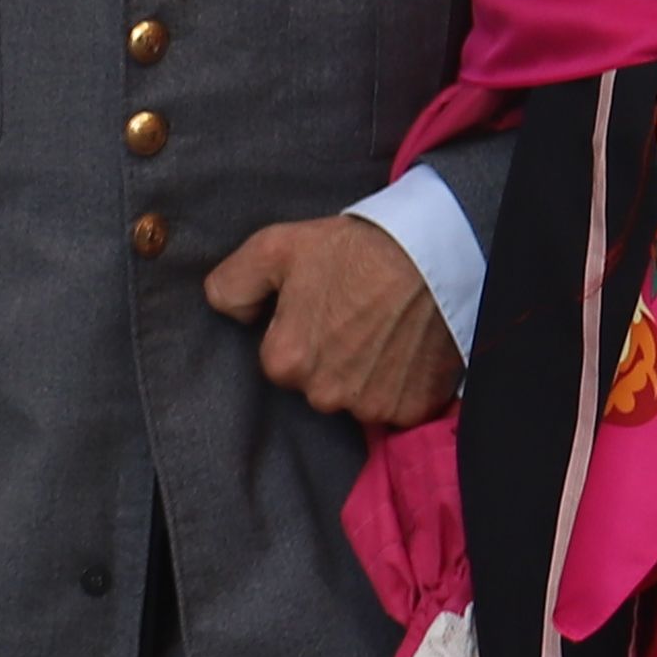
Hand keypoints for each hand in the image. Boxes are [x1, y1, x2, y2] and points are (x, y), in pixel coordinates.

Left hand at [202, 215, 458, 428]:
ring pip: (357, 399)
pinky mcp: (412, 410)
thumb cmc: (353, 248)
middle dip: (332, 358)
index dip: (301, 332)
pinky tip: (407, 349)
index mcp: (286, 362)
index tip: (324, 308)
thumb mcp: (275, 246)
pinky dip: (401, 385)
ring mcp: (371, 407)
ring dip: (366, 375)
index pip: (281, 361)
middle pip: (319, 385)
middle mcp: (325, 395)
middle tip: (356, 316)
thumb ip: (231, 284)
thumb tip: (224, 312)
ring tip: (386, 330)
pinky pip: (397, 407)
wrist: (432, 253)